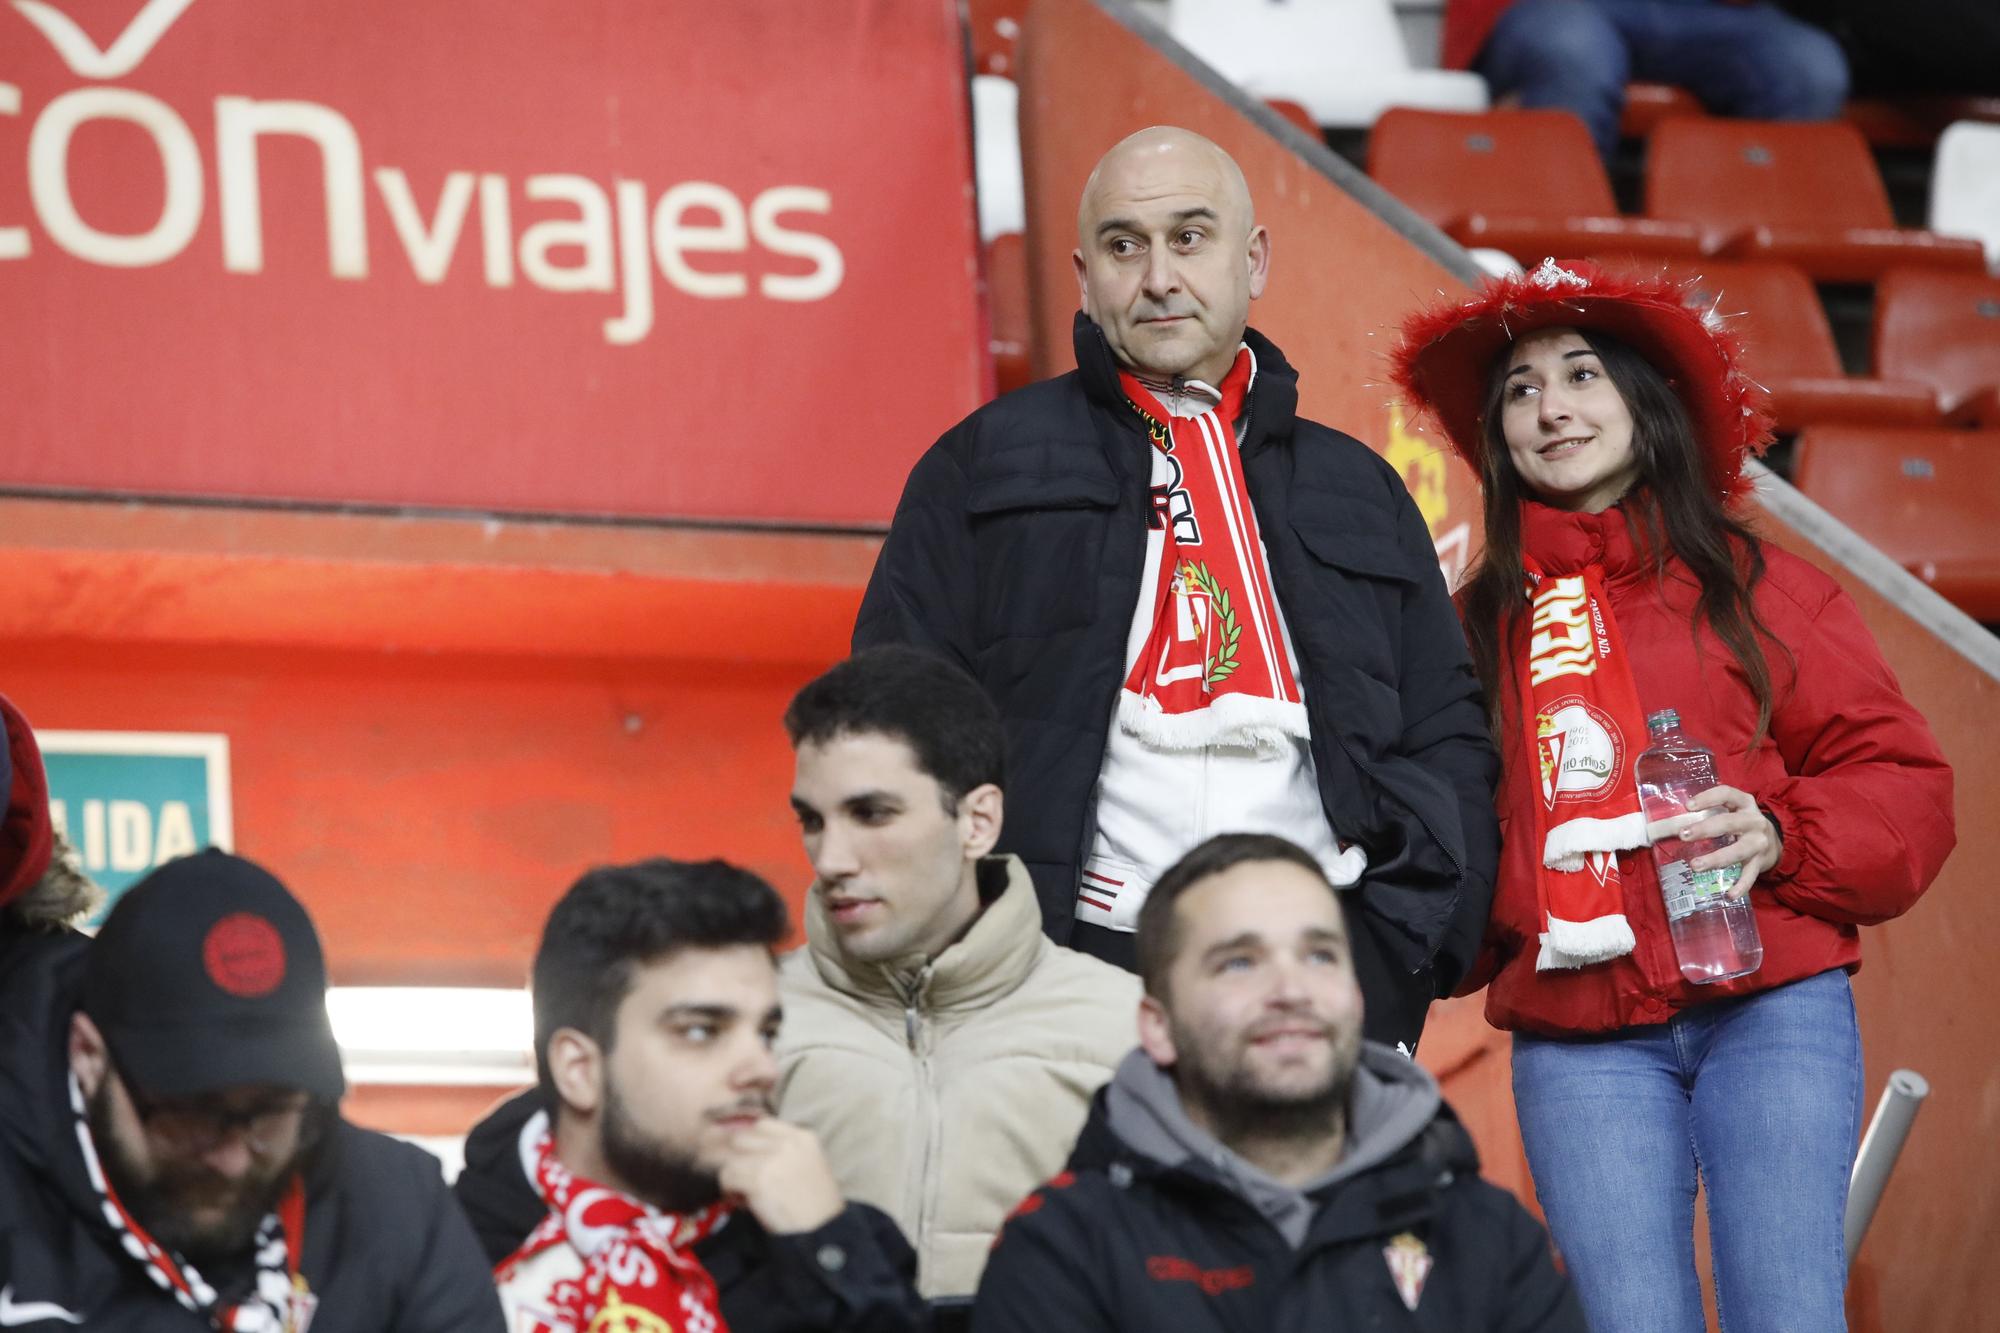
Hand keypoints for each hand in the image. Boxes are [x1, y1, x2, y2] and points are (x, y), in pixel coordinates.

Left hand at [715, 1117, 843, 1234]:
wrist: (821, 1228)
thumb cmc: (816, 1201)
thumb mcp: (810, 1163)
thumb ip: (786, 1150)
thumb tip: (750, 1150)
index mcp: (803, 1137)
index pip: (763, 1124)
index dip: (752, 1143)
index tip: (751, 1159)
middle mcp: (786, 1143)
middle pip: (742, 1138)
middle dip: (738, 1158)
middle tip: (742, 1176)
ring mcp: (771, 1159)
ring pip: (731, 1159)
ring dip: (732, 1177)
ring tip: (742, 1192)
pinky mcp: (757, 1179)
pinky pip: (728, 1177)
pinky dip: (730, 1191)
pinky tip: (742, 1202)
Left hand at [1680, 785, 1781, 898]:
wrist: (1775, 842)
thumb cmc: (1742, 824)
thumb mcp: (1732, 811)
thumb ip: (1709, 812)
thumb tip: (1667, 822)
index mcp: (1745, 803)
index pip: (1727, 794)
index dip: (1708, 798)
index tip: (1688, 806)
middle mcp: (1754, 821)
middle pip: (1729, 823)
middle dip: (1705, 829)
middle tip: (1683, 835)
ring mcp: (1759, 843)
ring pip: (1737, 851)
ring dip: (1715, 859)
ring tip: (1695, 865)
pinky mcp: (1761, 863)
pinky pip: (1750, 876)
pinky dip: (1740, 886)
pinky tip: (1728, 894)